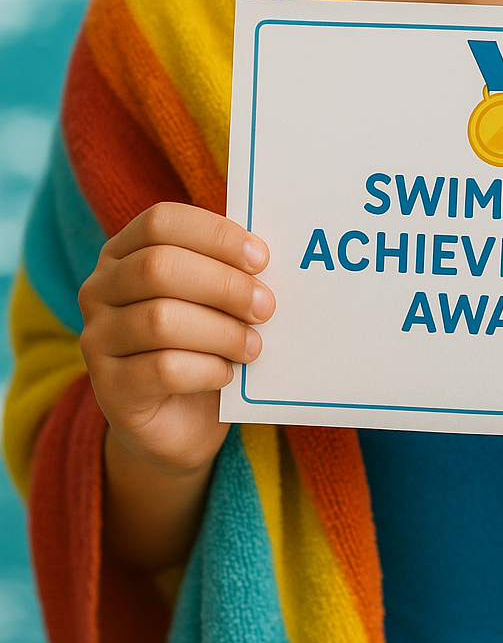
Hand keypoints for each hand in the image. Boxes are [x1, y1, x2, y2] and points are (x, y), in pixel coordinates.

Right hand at [79, 202, 273, 479]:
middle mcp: (99, 290)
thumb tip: (263, 255)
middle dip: (224, 285)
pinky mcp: (111, 389)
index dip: (214, 234)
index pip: (160, 222)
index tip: (260, 258)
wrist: (178, 421)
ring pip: (161, 320)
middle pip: (159, 267)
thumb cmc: (201, 343)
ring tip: (252, 345)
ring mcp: (97, 340)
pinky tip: (226, 373)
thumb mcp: (211, 298)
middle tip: (265, 307)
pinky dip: (207, 369)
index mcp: (123, 253)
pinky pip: (163, 369)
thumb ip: (227, 270)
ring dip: (221, 331)